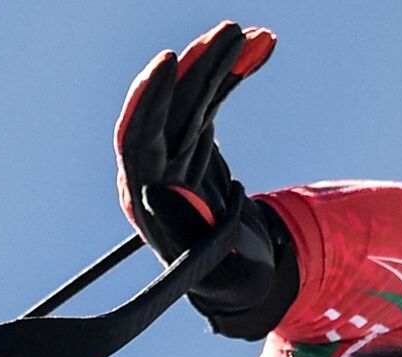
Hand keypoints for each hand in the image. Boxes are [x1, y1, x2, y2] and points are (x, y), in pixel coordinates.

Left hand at [115, 22, 298, 339]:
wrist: (245, 274)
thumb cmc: (230, 279)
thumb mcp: (216, 268)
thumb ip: (187, 232)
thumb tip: (156, 191)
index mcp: (147, 197)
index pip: (138, 138)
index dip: (151, 100)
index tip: (170, 62)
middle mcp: (155, 167)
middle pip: (168, 107)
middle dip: (194, 68)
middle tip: (225, 33)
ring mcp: (177, 149)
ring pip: (192, 96)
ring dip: (219, 61)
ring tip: (251, 33)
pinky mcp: (198, 138)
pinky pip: (214, 98)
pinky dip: (236, 73)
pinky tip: (262, 46)